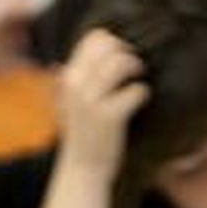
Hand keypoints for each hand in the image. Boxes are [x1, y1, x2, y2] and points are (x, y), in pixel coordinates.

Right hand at [55, 28, 149, 175]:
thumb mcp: (70, 103)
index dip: (115, 43)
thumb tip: (63, 62)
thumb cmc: (83, 133)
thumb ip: (73, 79)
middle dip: (128, 52)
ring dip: (137, 68)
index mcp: (69, 76)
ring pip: (120, 64)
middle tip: (136, 68)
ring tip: (139, 81)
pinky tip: (141, 100)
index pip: (94, 38)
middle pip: (109, 45)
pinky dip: (143, 93)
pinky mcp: (110, 117)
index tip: (124, 57)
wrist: (83, 169)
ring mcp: (91, 101)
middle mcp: (76, 84)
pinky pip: (136, 91)